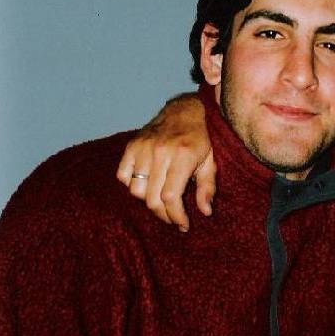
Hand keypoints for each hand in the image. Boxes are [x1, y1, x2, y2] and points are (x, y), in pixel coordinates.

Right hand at [116, 93, 214, 230]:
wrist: (186, 110)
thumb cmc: (201, 138)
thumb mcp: (211, 161)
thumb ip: (208, 187)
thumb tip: (205, 212)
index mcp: (183, 155)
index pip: (171, 197)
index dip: (176, 216)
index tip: (183, 225)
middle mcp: (160, 151)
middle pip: (152, 197)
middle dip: (163, 214)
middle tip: (173, 218)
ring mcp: (143, 147)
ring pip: (136, 190)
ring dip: (148, 201)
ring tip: (161, 201)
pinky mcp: (131, 145)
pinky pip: (123, 175)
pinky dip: (131, 185)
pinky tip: (147, 184)